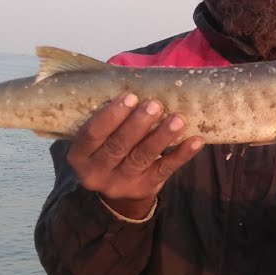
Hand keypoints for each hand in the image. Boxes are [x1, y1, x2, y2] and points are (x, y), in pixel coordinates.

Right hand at [67, 94, 203, 218]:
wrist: (119, 193)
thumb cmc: (109, 149)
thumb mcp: (99, 138)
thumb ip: (109, 117)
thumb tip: (138, 81)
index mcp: (79, 155)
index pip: (92, 134)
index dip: (111, 115)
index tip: (131, 96)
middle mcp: (96, 173)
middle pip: (118, 145)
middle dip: (138, 124)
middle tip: (156, 105)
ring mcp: (121, 183)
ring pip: (143, 157)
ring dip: (162, 136)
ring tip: (178, 119)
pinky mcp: (145, 188)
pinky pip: (165, 169)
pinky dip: (182, 154)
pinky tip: (195, 141)